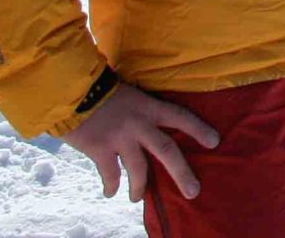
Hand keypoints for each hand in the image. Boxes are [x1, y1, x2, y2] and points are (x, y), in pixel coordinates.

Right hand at [61, 82, 218, 201]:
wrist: (69, 88)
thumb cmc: (96, 86)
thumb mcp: (126, 91)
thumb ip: (137, 107)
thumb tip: (143, 122)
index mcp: (148, 106)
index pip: (181, 117)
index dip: (199, 129)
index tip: (215, 142)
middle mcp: (139, 123)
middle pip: (167, 150)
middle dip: (182, 173)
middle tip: (194, 191)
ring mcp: (120, 137)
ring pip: (139, 169)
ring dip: (140, 186)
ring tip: (137, 198)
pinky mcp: (100, 148)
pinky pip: (110, 173)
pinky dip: (111, 185)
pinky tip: (111, 192)